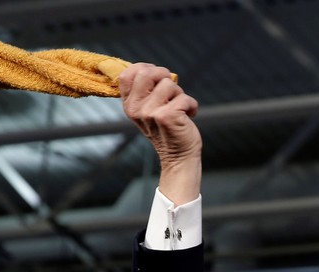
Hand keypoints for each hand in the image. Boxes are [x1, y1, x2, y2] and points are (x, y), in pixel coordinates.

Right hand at [120, 63, 201, 203]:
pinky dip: (191, 105)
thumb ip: (144, 91)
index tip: (157, 78)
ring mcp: (150, 113)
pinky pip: (184, 98)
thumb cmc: (166, 129)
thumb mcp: (148, 110)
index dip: (145, 68)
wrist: (178, 156)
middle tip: (172, 90)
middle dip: (165, 76)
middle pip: (148, 72)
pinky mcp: (166, 116)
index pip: (127, 73)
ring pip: (169, 84)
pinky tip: (188, 116)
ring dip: (180, 94)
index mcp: (129, 105)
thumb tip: (149, 67)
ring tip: (179, 108)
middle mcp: (136, 108)